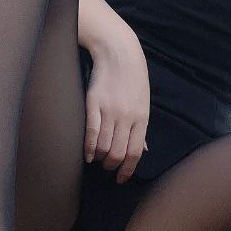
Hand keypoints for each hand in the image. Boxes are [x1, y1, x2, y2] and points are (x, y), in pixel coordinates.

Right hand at [82, 32, 150, 182]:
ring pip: (104, 146)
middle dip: (112, 166)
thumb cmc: (133, 78)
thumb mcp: (143, 103)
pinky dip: (88, 148)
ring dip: (100, 158)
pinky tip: (87, 154)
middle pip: (118, 153)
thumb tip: (143, 151)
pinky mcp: (94, 103)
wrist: (119, 52)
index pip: (135, 152)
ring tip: (97, 159)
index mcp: (142, 118)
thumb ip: (141, 128)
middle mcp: (126, 117)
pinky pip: (91, 133)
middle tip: (107, 167)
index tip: (121, 179)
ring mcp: (110, 111)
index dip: (127, 170)